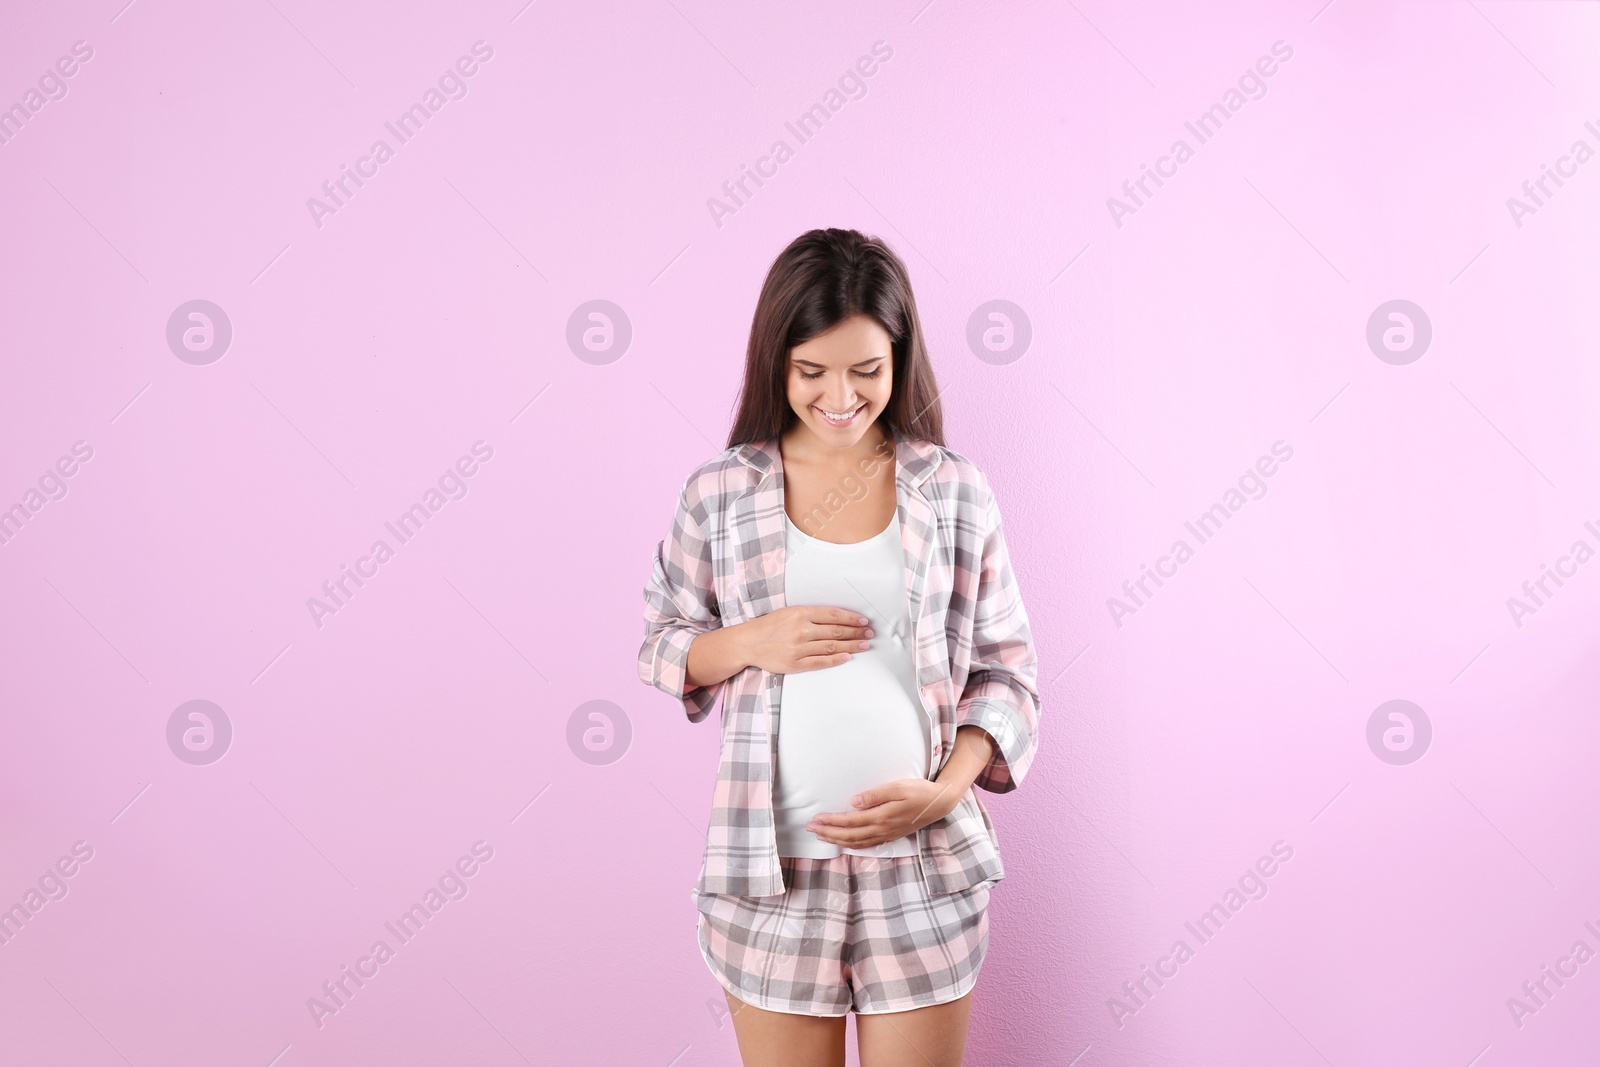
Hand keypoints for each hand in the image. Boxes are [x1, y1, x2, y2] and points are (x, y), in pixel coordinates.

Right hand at [741, 605, 873, 675]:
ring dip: (851, 646)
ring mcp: (798, 648)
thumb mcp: (789, 612)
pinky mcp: (795, 664)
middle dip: (856, 632)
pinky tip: (847, 657)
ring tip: (864, 645)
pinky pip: (820, 662)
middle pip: (836, 631)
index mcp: (801, 613)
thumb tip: (837, 618)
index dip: (852, 618)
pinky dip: (836, 659)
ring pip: (832, 646)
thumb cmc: (770, 626)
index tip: (864, 621)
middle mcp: (801, 630)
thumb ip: (811, 614)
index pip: (834, 615)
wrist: (748, 642)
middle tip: (869, 634)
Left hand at [806, 779, 960, 849]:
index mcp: (881, 816)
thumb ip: (875, 795)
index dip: (830, 821)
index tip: (815, 819)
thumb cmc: (919, 791)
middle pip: (849, 835)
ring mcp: (887, 834)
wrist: (939, 803)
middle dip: (828, 832)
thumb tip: (853, 801)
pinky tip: (845, 842)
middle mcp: (882, 829)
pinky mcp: (891, 835)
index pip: (849, 821)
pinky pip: (867, 844)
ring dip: (837, 840)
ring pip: (856, 842)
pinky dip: (852, 845)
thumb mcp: (898, 787)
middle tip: (810, 828)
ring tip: (822, 835)